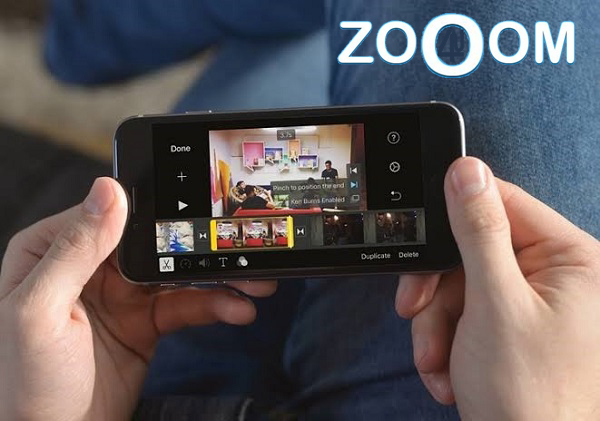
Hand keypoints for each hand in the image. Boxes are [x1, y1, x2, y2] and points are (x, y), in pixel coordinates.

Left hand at [0, 178, 275, 420]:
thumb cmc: (25, 382)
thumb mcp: (39, 311)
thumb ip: (74, 250)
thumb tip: (108, 189)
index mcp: (54, 250)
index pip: (111, 215)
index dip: (155, 210)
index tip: (200, 209)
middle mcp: (90, 266)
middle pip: (154, 241)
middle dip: (199, 245)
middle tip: (236, 246)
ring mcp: (121, 294)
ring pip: (178, 273)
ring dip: (218, 278)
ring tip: (254, 283)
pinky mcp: (146, 321)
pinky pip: (186, 304)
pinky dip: (215, 305)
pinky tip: (237, 309)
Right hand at [395, 157, 599, 419]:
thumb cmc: (530, 396)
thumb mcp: (494, 303)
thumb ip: (479, 231)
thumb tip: (466, 169)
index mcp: (571, 260)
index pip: (504, 204)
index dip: (457, 217)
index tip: (422, 235)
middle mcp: (556, 277)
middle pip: (474, 250)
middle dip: (439, 291)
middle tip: (414, 312)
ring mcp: (532, 304)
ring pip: (461, 285)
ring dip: (437, 324)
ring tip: (435, 361)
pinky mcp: (510, 326)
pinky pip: (464, 313)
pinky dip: (447, 341)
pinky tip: (447, 373)